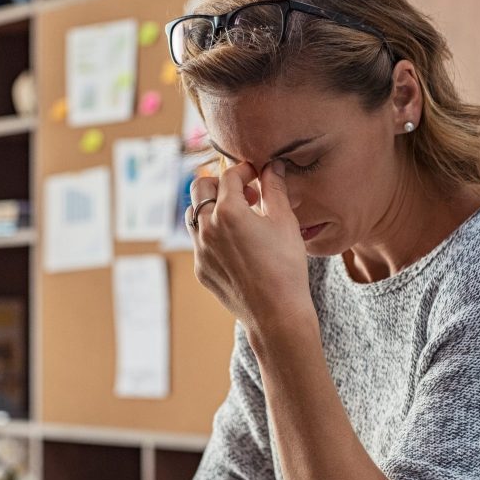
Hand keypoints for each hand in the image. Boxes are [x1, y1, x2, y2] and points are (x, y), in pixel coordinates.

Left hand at [188, 161, 313, 335]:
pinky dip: (213, 234)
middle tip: (245, 193)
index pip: (229, 175)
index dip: (245, 171)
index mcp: (228, 211)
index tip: (257, 176)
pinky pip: (199, 242)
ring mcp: (200, 250)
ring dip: (211, 208)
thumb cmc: (286, 266)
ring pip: (194, 214)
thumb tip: (272, 165)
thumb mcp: (284, 221)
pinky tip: (237, 245)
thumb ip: (275, 188)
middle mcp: (207, 228)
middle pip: (199, 187)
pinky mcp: (200, 269)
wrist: (276, 314)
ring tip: (238, 217)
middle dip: (220, 183)